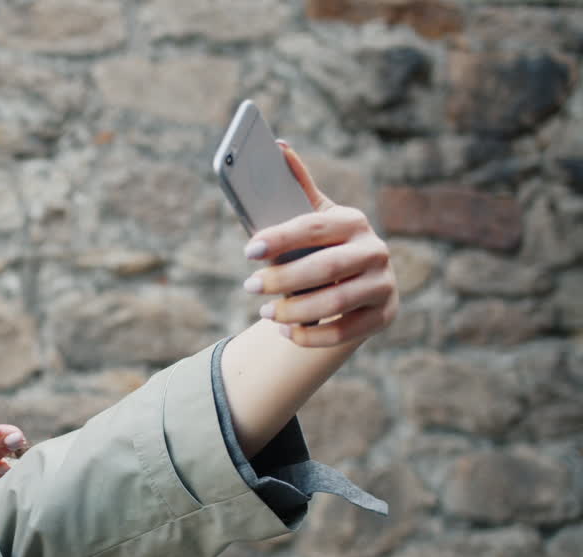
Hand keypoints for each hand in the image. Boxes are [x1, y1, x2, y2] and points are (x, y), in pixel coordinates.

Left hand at [241, 140, 399, 347]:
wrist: (357, 285)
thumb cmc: (324, 247)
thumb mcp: (315, 218)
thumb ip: (297, 187)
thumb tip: (278, 145)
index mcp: (353, 221)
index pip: (315, 227)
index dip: (281, 238)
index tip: (249, 250)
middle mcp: (375, 250)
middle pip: (325, 268)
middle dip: (283, 279)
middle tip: (249, 286)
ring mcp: (383, 284)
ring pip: (335, 302)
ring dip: (294, 311)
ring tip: (264, 313)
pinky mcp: (384, 315)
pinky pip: (345, 332)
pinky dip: (310, 336)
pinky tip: (285, 333)